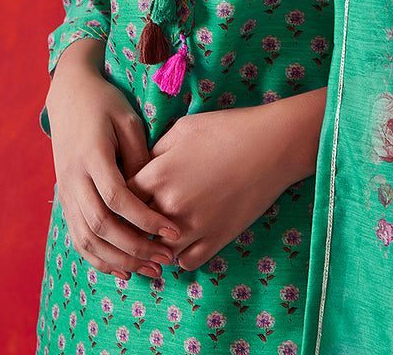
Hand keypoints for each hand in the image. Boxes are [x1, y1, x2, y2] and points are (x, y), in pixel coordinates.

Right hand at [46, 38, 178, 277]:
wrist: (69, 95)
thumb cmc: (105, 103)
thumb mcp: (127, 120)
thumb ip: (139, 157)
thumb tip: (155, 195)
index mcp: (91, 156)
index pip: (117, 199)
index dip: (145, 219)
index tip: (172, 231)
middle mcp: (73, 179)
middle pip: (101, 226)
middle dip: (136, 247)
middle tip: (167, 259)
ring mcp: (65, 192)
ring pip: (87, 239)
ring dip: (119, 260)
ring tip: (151, 271)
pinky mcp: (64, 199)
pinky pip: (78, 237)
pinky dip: (99, 258)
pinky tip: (123, 269)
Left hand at [130, 88, 325, 269]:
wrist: (272, 146)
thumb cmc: (227, 129)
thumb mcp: (183, 129)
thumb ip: (155, 150)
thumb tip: (141, 168)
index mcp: (158, 174)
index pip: (120, 197)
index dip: (120, 197)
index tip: (124, 195)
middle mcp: (170, 205)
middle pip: (134, 228)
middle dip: (132, 224)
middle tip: (135, 220)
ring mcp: (194, 226)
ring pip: (157, 251)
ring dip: (154, 245)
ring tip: (157, 236)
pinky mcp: (216, 239)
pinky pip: (185, 263)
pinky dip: (180, 256)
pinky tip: (183, 242)